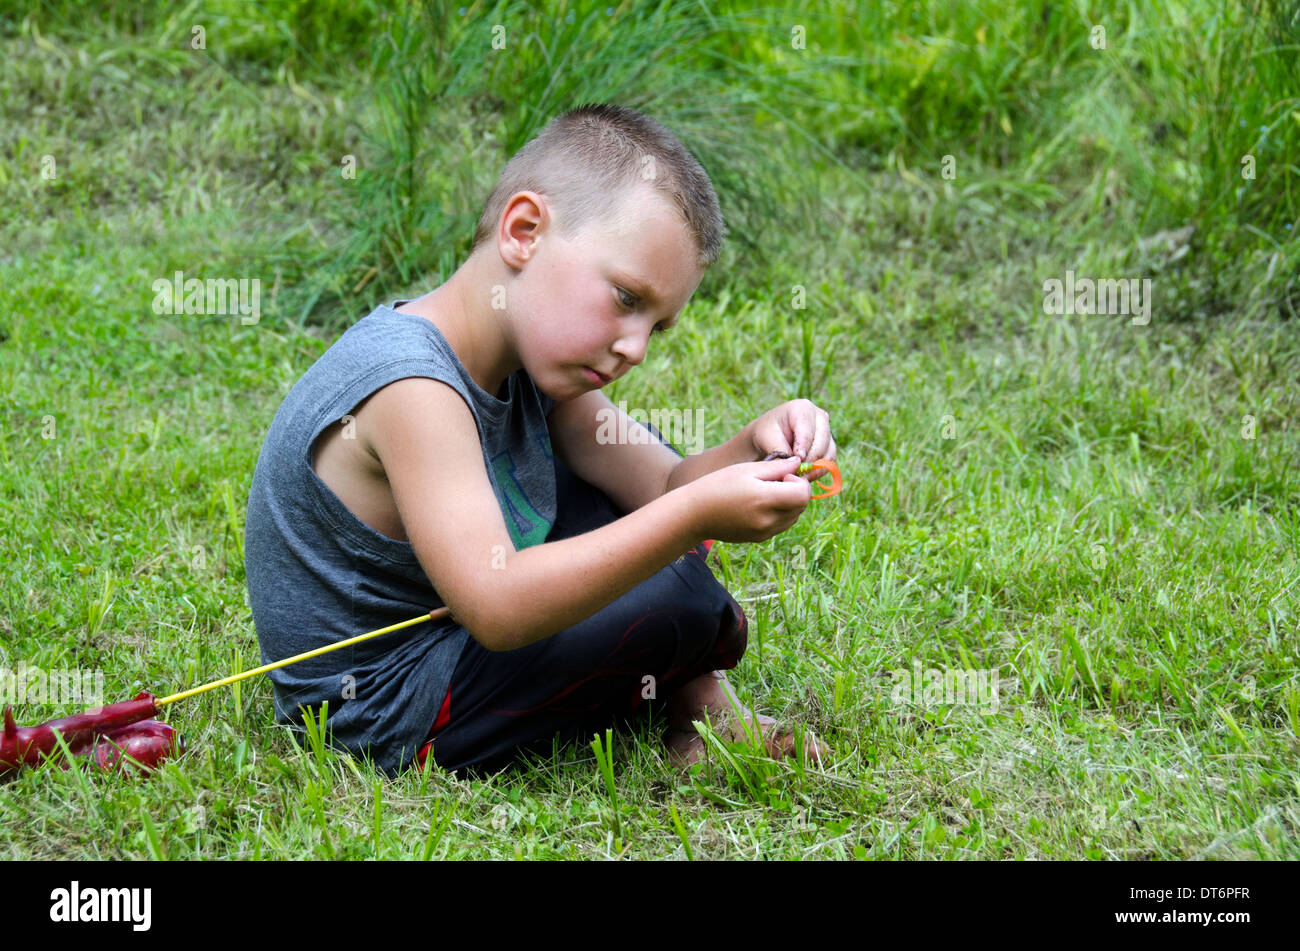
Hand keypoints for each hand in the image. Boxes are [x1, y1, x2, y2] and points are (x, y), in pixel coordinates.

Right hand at [688, 456, 810, 542]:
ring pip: (794, 516)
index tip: (784, 474)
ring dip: (789, 503)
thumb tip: (798, 463)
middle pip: (801, 506)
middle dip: (796, 491)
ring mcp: (765, 532)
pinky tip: (761, 504)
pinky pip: (781, 525)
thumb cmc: (718, 485)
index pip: (803, 494)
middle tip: (776, 480)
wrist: (694, 514)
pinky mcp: (760, 538)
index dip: (799, 481)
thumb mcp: (746, 469)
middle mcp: (768, 520)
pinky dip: (780, 513)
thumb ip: (776, 467)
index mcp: (765, 499)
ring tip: (767, 492)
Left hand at [748, 399, 836, 479]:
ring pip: (829, 453)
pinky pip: (830, 462)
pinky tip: (805, 476)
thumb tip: (794, 464)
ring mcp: (827, 431)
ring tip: (800, 476)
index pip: (808, 429)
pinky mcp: (830, 446)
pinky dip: (819, 471)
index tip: (797, 459)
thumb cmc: (767, 433)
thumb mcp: (766, 437)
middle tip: (798, 473)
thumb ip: (778, 449)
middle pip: (822, 441)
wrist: (771, 438)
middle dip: (811, 459)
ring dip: (816, 468)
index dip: (804, 446)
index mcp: (803, 408)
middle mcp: (819, 417)